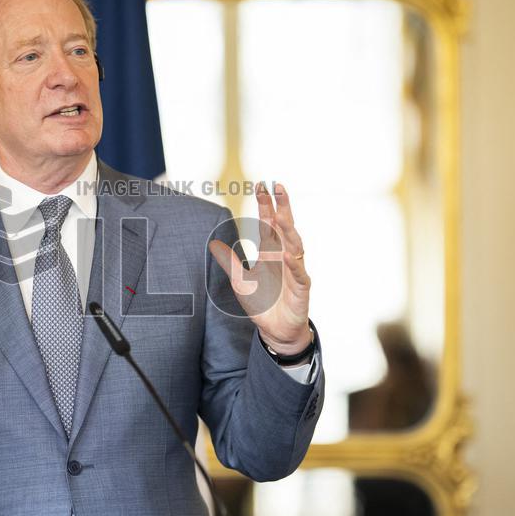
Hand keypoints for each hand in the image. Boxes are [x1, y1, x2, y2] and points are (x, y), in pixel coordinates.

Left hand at [208, 183, 311, 354]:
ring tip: (282, 214)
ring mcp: (294, 272)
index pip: (268, 224)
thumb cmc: (263, 303)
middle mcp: (284, 258)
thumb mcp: (240, 282)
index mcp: (270, 253)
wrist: (276, 330)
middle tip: (277, 186)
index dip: (265, 205)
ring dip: (289, 229)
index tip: (261, 186)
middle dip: (281, 207)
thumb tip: (214, 245)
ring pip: (294, 246)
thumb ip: (230, 262)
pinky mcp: (300, 289)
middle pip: (284, 227)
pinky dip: (293, 265)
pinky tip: (287, 255)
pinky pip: (298, 274)